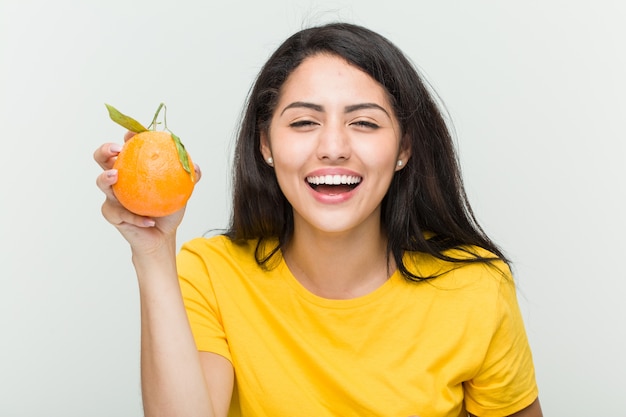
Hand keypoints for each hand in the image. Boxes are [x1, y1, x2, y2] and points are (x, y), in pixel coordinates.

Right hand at [94, 131, 201, 253]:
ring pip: (101, 183)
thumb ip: (189, 177)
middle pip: (102, 158)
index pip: (128, 147)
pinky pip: (121, 214)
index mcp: (133, 167)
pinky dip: (137, 218)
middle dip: (105, 150)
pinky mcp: (112, 213)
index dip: (129, 137)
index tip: (134, 134)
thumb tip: (194, 167)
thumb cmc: (168, 208)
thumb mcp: (182, 191)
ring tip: (115, 176)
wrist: (161, 235)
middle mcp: (119, 178)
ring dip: (106, 178)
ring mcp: (112, 195)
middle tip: (117, 149)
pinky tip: (149, 221)